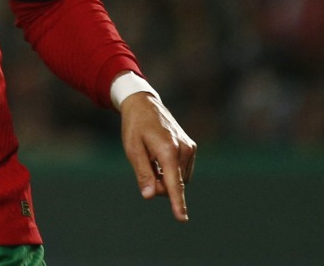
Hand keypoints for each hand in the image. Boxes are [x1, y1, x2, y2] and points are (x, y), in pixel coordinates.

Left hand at [119, 92, 196, 221]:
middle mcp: (184, 149)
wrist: (143, 103)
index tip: (182, 218)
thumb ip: (142, 173)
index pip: (173, 183)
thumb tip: (149, 195)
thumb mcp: (132, 149)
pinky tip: (159, 156)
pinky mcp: (191, 147)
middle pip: (173, 184)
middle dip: (159, 184)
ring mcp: (190, 148)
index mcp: (168, 150)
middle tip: (144, 167)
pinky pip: (182, 170)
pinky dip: (170, 170)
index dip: (177, 203)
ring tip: (151, 157)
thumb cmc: (135, 126)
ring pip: (178, 179)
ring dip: (164, 177)